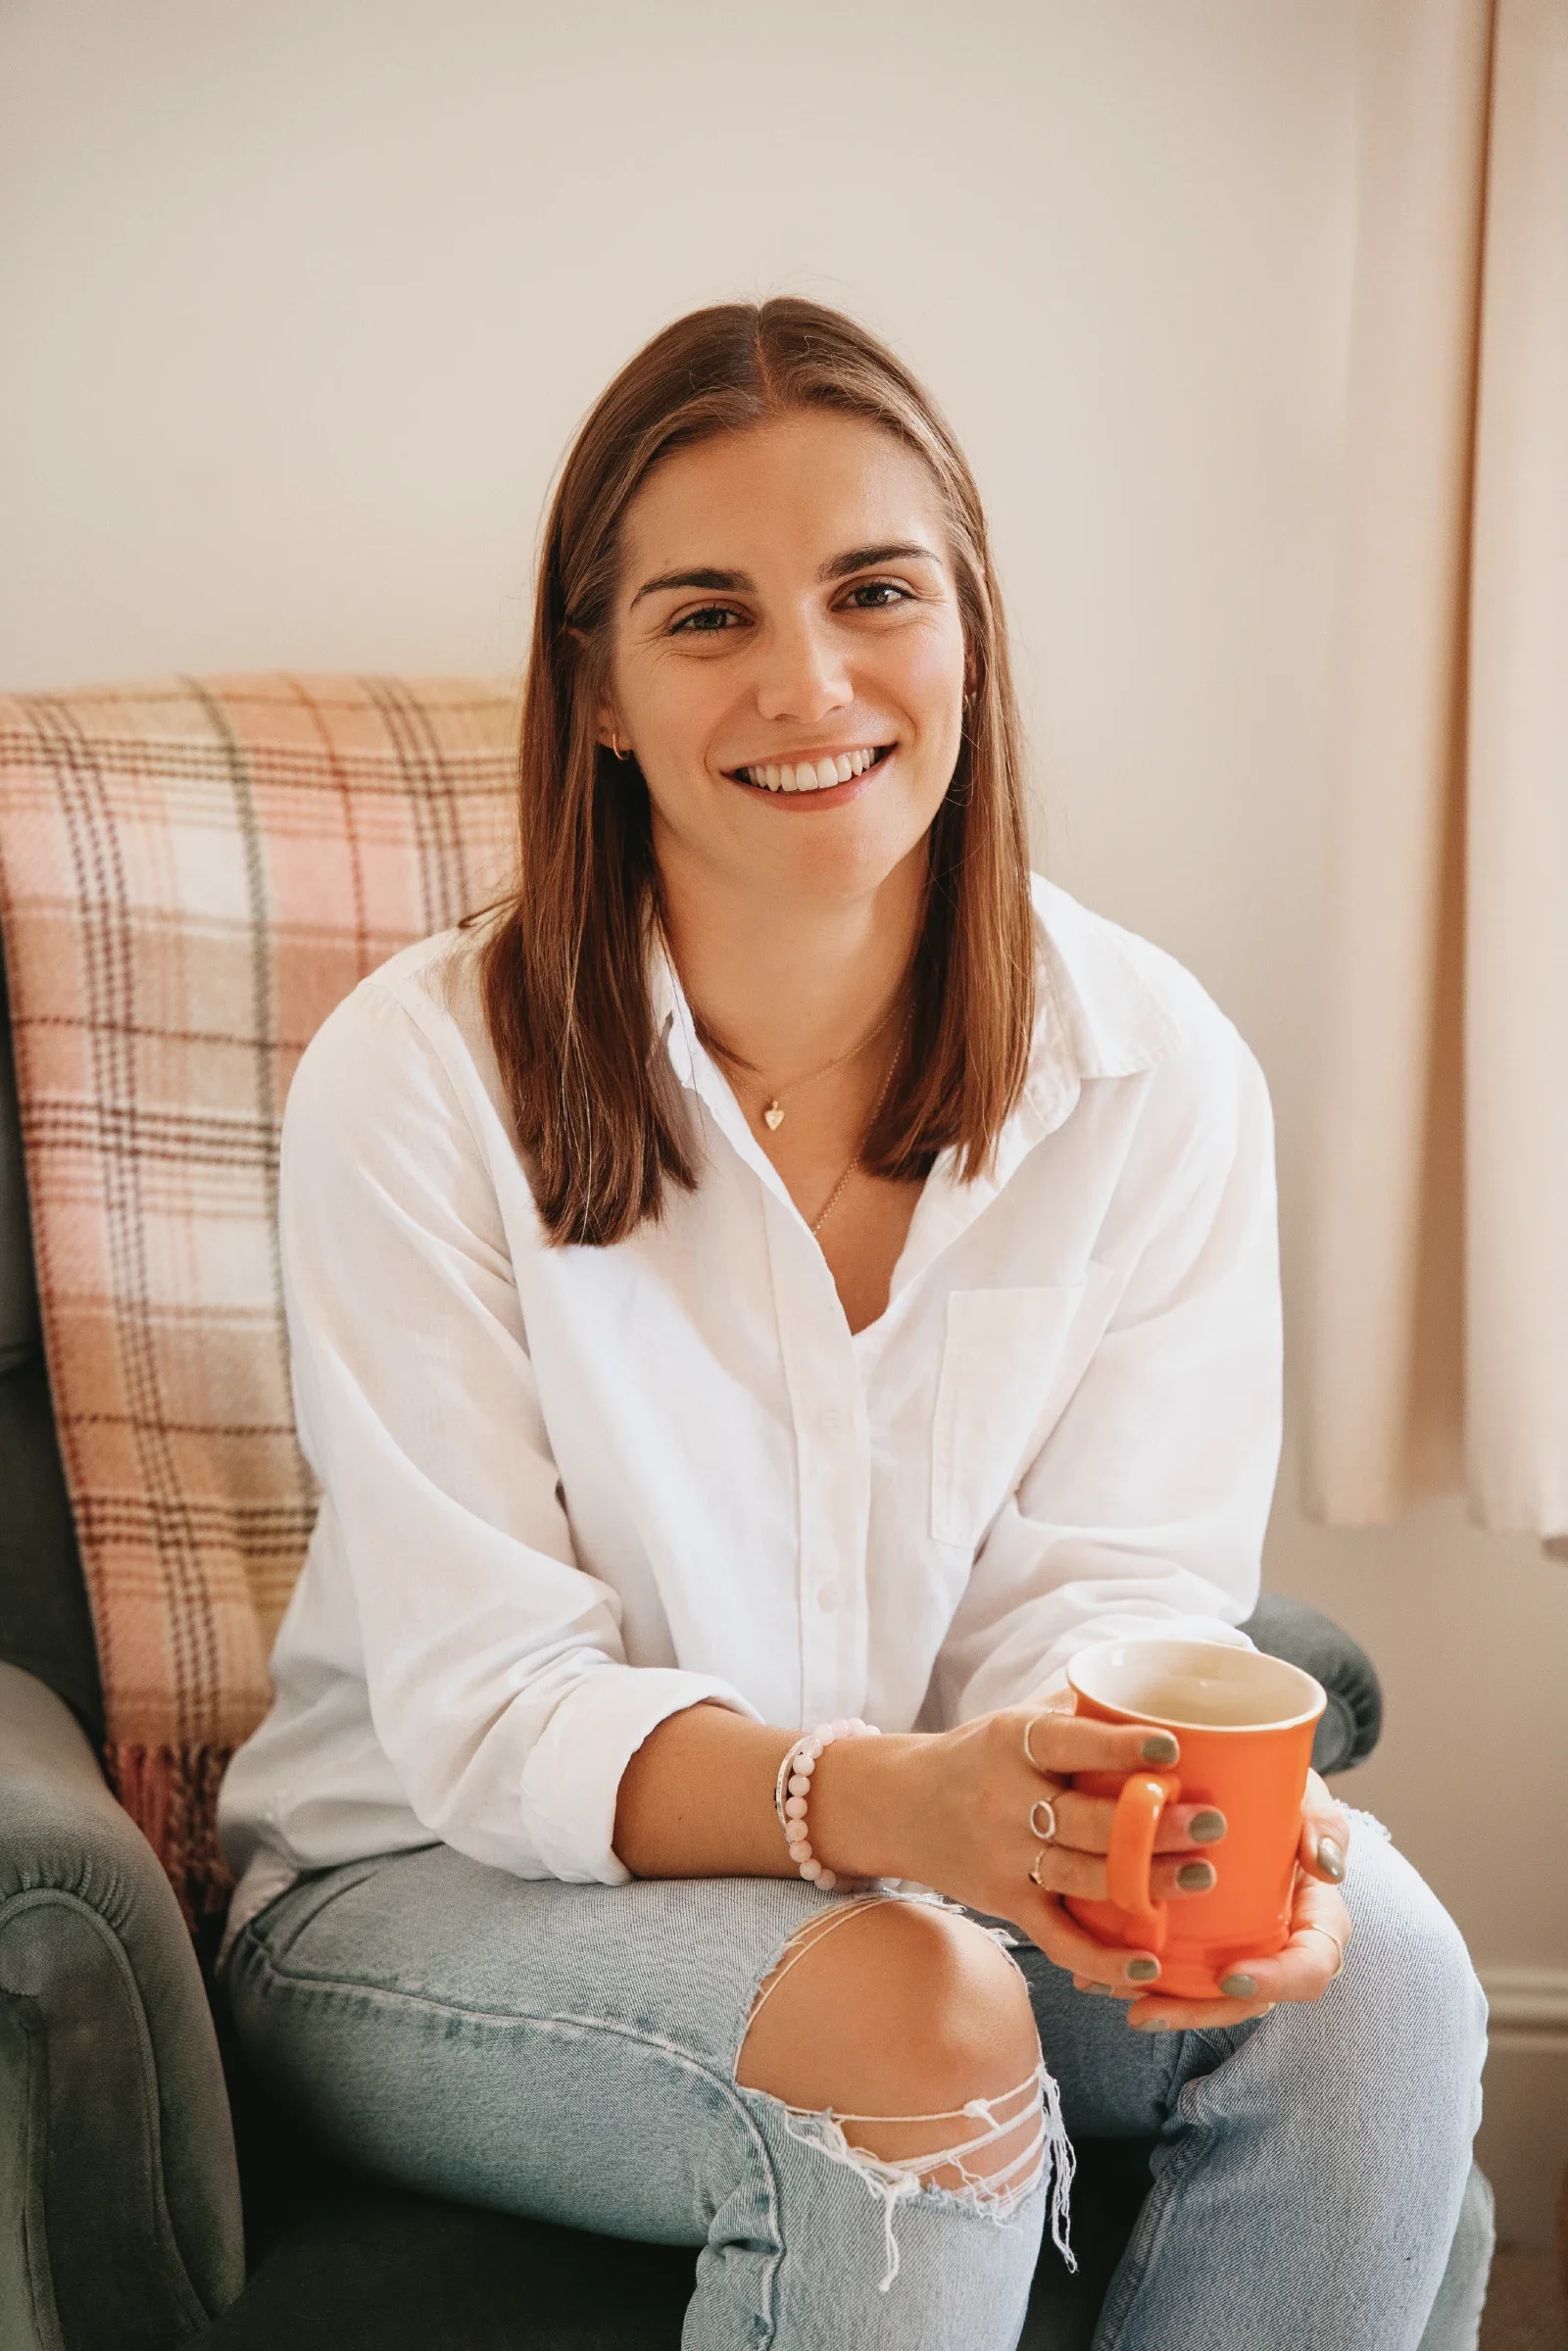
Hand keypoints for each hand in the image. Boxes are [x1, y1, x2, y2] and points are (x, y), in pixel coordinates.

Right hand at [831, 1699, 1229, 1996]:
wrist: (899, 1805)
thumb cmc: (977, 1757)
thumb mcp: (1013, 1720)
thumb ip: (1076, 1710)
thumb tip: (1155, 1688)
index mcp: (1010, 1743)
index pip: (1067, 1742)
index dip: (1117, 1746)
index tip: (1170, 1747)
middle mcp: (1005, 1801)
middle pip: (1086, 1820)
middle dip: (1153, 1825)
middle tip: (1212, 1823)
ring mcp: (1005, 1858)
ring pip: (1083, 1877)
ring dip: (1145, 1881)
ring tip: (1201, 1875)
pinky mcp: (1006, 1904)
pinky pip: (1057, 1938)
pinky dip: (1101, 1959)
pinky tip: (1148, 1963)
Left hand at [1111, 1768, 1354, 2031]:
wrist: (1244, 1779)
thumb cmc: (1280, 1789)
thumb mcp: (1306, 1795)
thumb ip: (1322, 1822)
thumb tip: (1325, 1867)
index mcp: (1314, 1918)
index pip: (1311, 1966)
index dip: (1277, 1981)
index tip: (1231, 1975)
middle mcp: (1276, 1943)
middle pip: (1246, 1998)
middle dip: (1195, 2012)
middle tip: (1143, 2008)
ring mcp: (1236, 1946)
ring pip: (1203, 1994)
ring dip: (1157, 2003)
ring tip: (1105, 1993)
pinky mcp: (1196, 1939)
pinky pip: (1172, 1970)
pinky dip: (1133, 1975)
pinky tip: (1090, 1975)